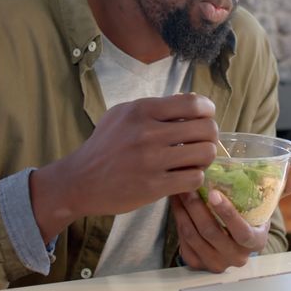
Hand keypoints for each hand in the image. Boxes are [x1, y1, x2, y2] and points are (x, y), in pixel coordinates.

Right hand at [30, 93, 217, 239]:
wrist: (80, 180)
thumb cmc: (104, 146)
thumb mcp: (122, 114)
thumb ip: (154, 107)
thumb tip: (190, 103)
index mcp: (142, 110)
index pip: (194, 104)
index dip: (208, 110)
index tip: (206, 117)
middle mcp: (148, 133)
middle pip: (205, 128)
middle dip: (210, 135)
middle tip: (203, 141)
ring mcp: (152, 161)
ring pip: (205, 153)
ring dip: (205, 157)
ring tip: (196, 160)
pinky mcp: (154, 187)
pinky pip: (194, 178)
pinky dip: (194, 177)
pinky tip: (184, 176)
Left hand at [171, 162, 290, 271]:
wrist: (230, 239)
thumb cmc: (248, 216)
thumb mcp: (266, 203)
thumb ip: (283, 186)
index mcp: (255, 242)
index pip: (242, 232)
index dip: (227, 214)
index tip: (214, 193)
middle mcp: (236, 257)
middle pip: (212, 233)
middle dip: (197, 207)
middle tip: (188, 185)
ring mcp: (216, 263)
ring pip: (194, 236)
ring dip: (184, 211)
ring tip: (179, 189)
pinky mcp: (198, 263)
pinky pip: (184, 243)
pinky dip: (178, 221)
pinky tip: (176, 204)